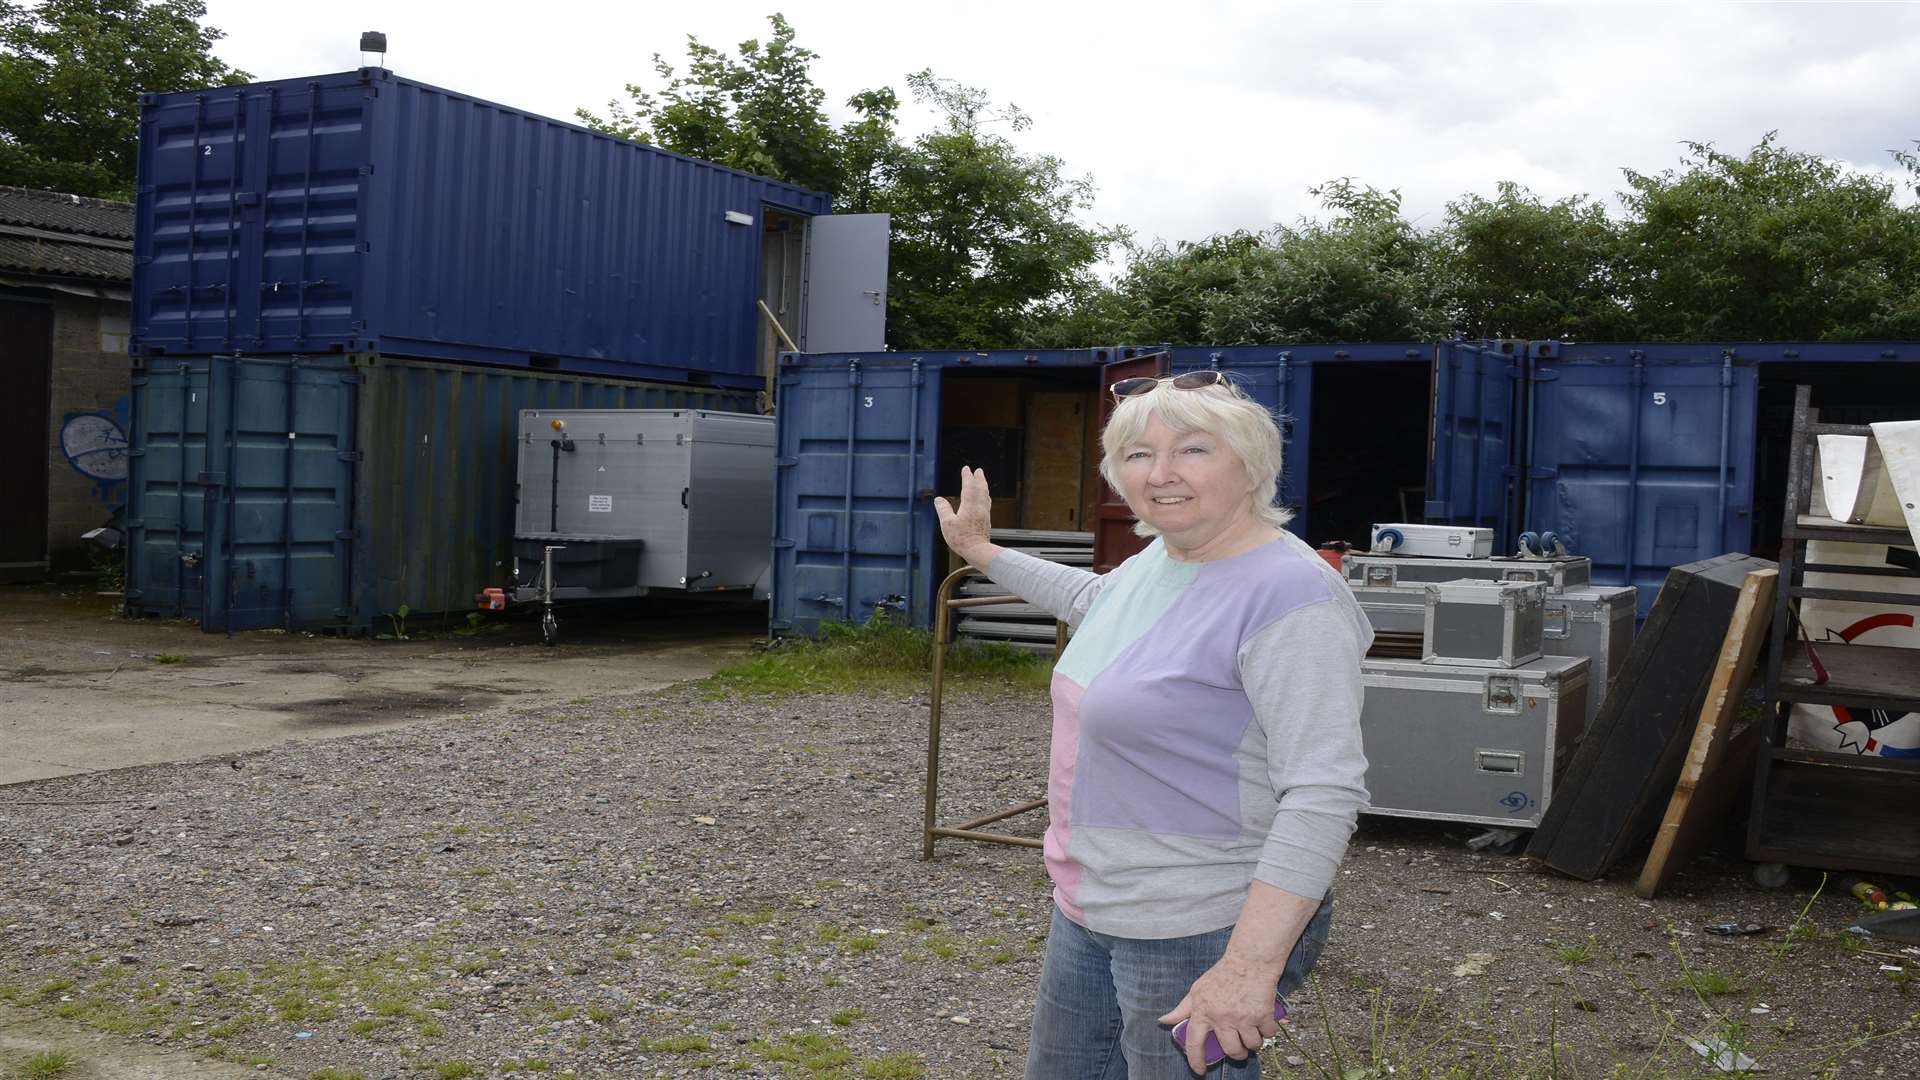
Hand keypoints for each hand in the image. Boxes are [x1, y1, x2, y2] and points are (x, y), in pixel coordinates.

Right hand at [933, 467, 993, 563]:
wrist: (978, 551)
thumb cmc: (962, 539)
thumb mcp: (947, 524)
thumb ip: (943, 510)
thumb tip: (938, 499)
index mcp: (969, 505)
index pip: (969, 487)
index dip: (967, 477)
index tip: (966, 468)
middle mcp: (979, 507)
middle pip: (981, 489)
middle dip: (979, 479)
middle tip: (979, 470)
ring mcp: (984, 514)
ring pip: (985, 495)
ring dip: (984, 486)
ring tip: (982, 481)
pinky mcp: (986, 521)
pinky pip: (987, 503)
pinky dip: (985, 496)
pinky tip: (984, 500)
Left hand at [1159, 956, 1284, 1074]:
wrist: (1249, 960)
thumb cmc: (1223, 974)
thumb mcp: (1197, 989)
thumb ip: (1182, 1009)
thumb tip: (1164, 1021)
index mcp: (1203, 1011)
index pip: (1194, 1042)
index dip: (1195, 1060)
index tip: (1199, 1071)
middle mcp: (1222, 1017)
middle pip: (1231, 1051)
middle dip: (1238, 1054)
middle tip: (1239, 1049)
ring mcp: (1243, 1017)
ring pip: (1252, 1045)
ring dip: (1254, 1042)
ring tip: (1253, 1032)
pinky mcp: (1262, 1015)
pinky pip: (1269, 1034)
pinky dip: (1269, 1031)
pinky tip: (1265, 1022)